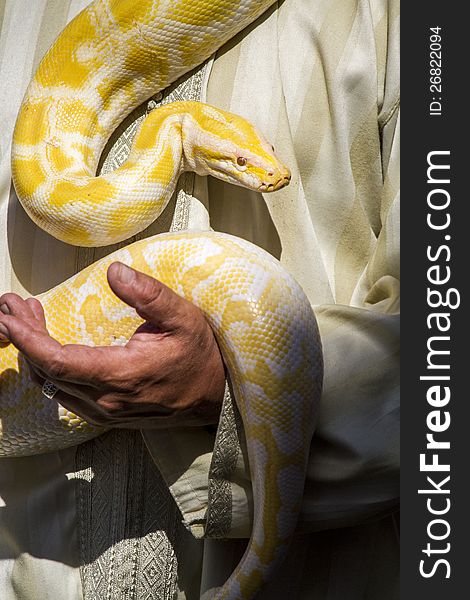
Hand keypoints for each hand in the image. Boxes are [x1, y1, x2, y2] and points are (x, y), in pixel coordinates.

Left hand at [0, 263, 225, 427]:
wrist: (217, 396)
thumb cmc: (202, 355)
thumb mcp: (184, 317)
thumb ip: (149, 295)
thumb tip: (114, 272)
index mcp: (122, 375)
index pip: (59, 362)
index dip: (28, 339)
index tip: (8, 316)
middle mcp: (106, 401)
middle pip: (48, 373)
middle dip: (23, 338)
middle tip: (10, 307)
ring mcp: (105, 413)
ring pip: (53, 386)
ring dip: (34, 352)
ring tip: (24, 318)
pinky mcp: (106, 415)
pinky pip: (65, 394)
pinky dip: (49, 368)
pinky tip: (48, 347)